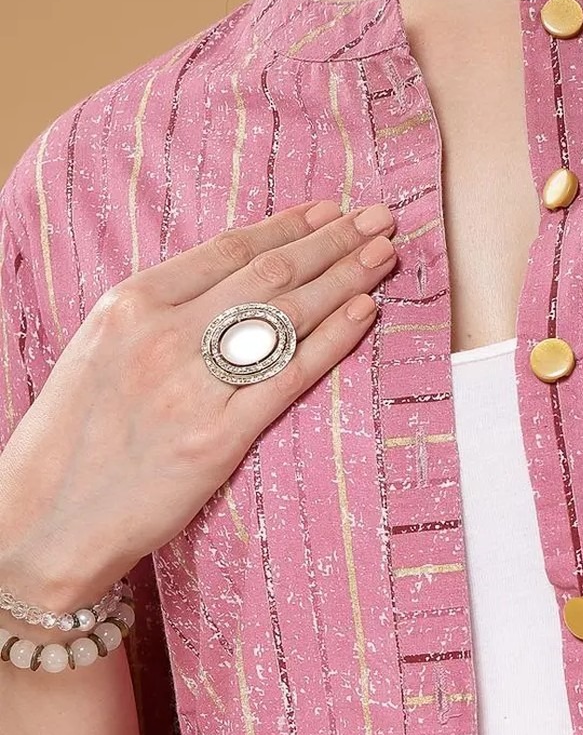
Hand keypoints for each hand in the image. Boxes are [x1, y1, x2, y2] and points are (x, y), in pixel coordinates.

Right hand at [0, 197, 398, 609]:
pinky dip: (334, 338)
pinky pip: (290, 377)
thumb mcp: (100, 352)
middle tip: (379, 219)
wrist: (45, 523)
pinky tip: (367, 312)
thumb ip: (159, 315)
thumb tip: (230, 286)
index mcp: (129, 305)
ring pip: (287, 315)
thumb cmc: (72, 441)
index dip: (289, 226)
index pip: (228, 249)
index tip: (329, 211)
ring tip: (384, 253)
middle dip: (332, 241)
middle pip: (269, 273)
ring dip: (345, 278)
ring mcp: (192, 387)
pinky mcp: (217, 439)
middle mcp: (162, 336)